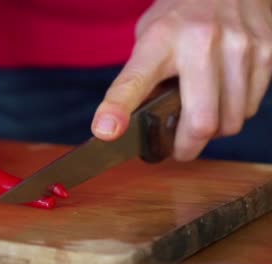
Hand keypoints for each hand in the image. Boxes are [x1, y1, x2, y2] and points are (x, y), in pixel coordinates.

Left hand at [91, 0, 271, 160]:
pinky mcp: (266, 50)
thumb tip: (125, 126)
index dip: (117, 110)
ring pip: (230, 121)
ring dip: (214, 131)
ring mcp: (239, 46)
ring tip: (202, 118)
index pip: (134, 82)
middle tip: (179, 149)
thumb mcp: (149, 38)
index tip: (105, 132)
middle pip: (201, 122)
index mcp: (160, 40)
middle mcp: (201, 41)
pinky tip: (223, 98)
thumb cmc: (180, 17)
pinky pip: (249, 107)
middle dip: (187, 147)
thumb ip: (140, 80)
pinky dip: (234, 113)